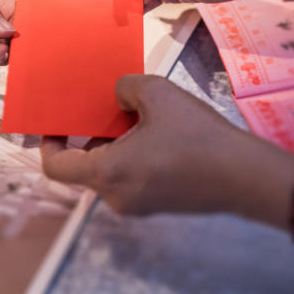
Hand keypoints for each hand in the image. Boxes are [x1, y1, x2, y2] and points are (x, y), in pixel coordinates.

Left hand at [40, 75, 293, 217]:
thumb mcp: (157, 94)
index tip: (57, 123)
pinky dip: (133, 156)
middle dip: (90, 135)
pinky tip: (158, 133)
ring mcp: (138, 205)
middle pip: (84, 167)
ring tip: (138, 115)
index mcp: (107, 173)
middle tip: (105, 107)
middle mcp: (115, 197)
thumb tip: (117, 95)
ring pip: (110, 171)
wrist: (244, 175)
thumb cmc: (197, 136)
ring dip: (115, 144)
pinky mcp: (158, 205)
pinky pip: (131, 178)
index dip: (49, 143)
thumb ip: (125, 87)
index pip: (55, 167)